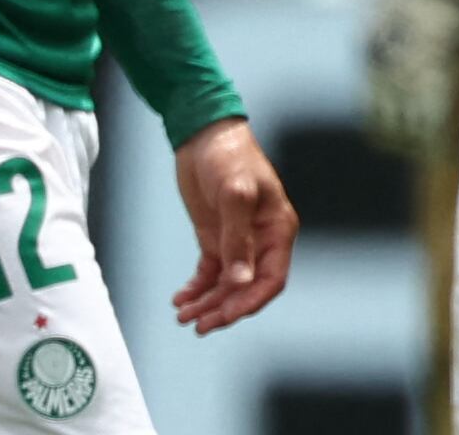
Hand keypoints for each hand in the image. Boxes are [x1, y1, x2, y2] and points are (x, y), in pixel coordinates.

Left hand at [170, 118, 297, 333]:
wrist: (203, 134)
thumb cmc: (229, 156)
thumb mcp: (234, 194)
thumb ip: (237, 239)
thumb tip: (239, 281)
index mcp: (277, 229)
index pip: (272, 278)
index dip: (251, 301)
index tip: (226, 315)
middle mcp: (261, 239)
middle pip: (248, 288)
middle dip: (225, 309)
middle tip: (199, 324)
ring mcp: (237, 240)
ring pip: (227, 285)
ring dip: (208, 303)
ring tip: (183, 316)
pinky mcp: (216, 237)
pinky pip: (210, 272)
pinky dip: (197, 289)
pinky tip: (181, 298)